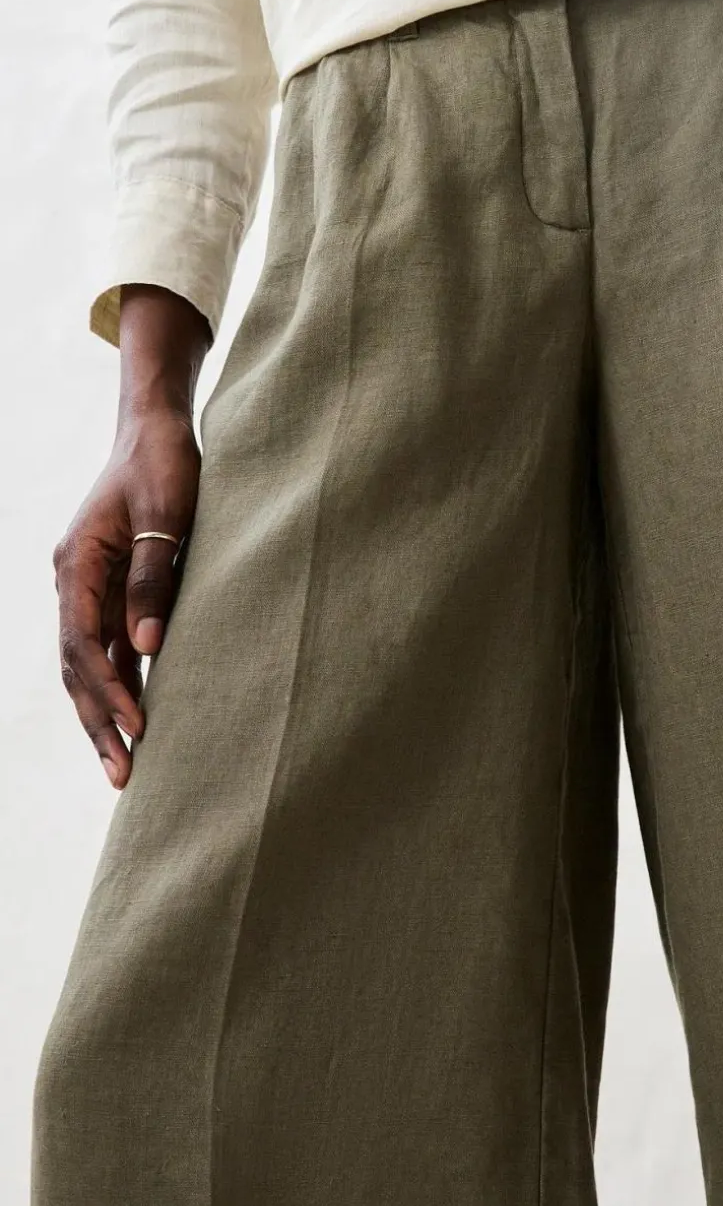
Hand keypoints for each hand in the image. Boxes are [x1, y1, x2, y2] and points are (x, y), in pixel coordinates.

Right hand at [52, 407, 200, 788]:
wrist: (156, 429)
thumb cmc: (163, 463)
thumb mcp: (166, 514)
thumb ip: (154, 575)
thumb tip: (146, 648)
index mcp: (76, 564)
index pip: (81, 644)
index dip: (107, 690)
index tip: (137, 727)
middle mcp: (74, 581)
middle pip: (77, 666)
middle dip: (98, 722)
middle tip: (122, 776)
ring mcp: (90, 588)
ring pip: (89, 664)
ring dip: (106, 713)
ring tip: (125, 765)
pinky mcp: (113, 589)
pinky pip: (109, 648)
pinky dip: (121, 686)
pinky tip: (138, 719)